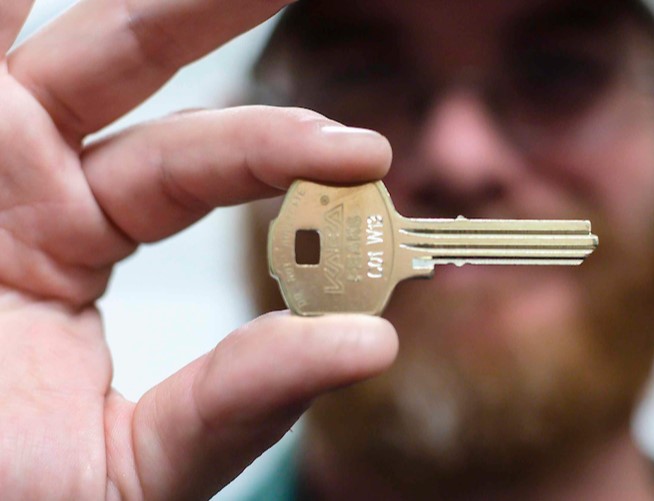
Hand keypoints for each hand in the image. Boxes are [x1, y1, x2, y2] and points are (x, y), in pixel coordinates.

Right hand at [0, 1, 396, 497]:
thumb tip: (371, 344)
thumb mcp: (135, 466)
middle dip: (205, 15)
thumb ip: (237, 405)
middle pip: (124, 65)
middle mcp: (23, 186)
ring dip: (135, 3)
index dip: (278, 150)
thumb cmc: (8, 500)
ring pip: (56, 49)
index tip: (368, 152)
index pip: (194, 166)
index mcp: (75, 242)